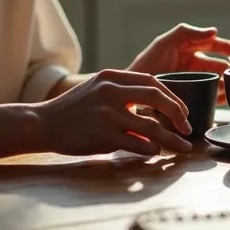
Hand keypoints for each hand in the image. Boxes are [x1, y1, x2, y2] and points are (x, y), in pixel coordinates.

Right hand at [36, 68, 194, 155]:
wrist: (42, 123)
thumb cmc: (72, 109)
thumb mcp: (97, 89)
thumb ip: (123, 92)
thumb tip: (154, 105)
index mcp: (111, 77)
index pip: (152, 81)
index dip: (172, 96)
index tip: (182, 110)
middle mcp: (111, 92)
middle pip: (158, 98)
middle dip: (178, 113)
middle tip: (187, 127)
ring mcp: (108, 114)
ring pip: (152, 126)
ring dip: (172, 139)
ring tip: (183, 146)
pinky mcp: (104, 136)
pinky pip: (138, 144)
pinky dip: (152, 149)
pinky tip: (156, 153)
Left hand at [128, 24, 229, 102]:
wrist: (131, 91)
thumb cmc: (145, 64)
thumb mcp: (165, 43)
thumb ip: (187, 33)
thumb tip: (214, 31)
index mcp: (192, 48)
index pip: (220, 47)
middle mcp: (195, 65)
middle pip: (222, 67)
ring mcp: (194, 82)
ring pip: (219, 83)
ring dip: (228, 86)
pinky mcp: (191, 98)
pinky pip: (211, 98)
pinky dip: (220, 99)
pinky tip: (224, 102)